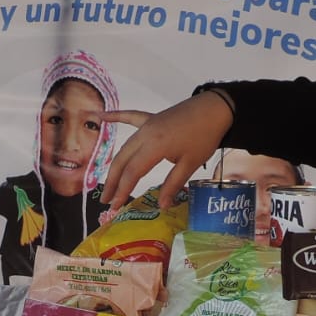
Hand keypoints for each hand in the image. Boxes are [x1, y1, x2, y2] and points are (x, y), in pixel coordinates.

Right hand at [101, 91, 234, 210]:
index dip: (122, 190)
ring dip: (115, 164)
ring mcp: (147, 125)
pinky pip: (129, 118)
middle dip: (113, 182)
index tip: (115, 206)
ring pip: (125, 147)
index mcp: (155, 147)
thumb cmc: (205, 136)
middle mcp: (145, 135)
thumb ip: (173, 184)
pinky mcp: (151, 118)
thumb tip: (161, 206)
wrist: (215, 109)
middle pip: (123, 161)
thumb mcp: (190, 164)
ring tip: (109, 182)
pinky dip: (115, 117)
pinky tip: (100, 116)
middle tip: (107, 200)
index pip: (132, 173)